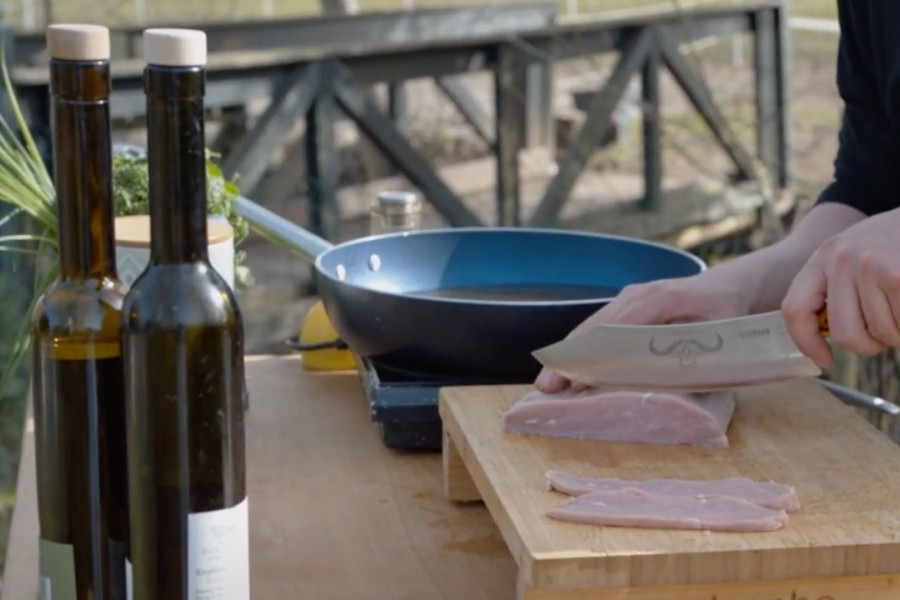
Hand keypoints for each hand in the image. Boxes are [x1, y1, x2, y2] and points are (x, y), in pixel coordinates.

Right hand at [534, 271, 750, 392]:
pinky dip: (584, 348)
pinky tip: (572, 369)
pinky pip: (602, 327)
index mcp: (656, 300)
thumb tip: (660, 381)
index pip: (612, 331)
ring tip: (550, 382)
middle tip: (546, 387)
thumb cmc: (728, 311)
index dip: (589, 358)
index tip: (570, 380)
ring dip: (571, 355)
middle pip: (593, 329)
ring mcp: (630, 299)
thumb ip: (689, 353)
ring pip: (593, 328)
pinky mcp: (630, 306)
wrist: (735, 285)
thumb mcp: (717, 332)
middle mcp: (636, 295)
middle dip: (568, 359)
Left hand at [781, 207, 899, 366]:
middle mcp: (840, 259)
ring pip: (881, 333)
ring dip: (897, 333)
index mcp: (823, 256)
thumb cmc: (895, 242)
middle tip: (884, 335)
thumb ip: (836, 288)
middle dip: (869, 345)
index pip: (795, 309)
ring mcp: (869, 265)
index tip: (823, 359)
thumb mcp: (854, 254)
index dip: (806, 342)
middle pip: (844, 333)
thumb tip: (824, 338)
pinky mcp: (896, 276)